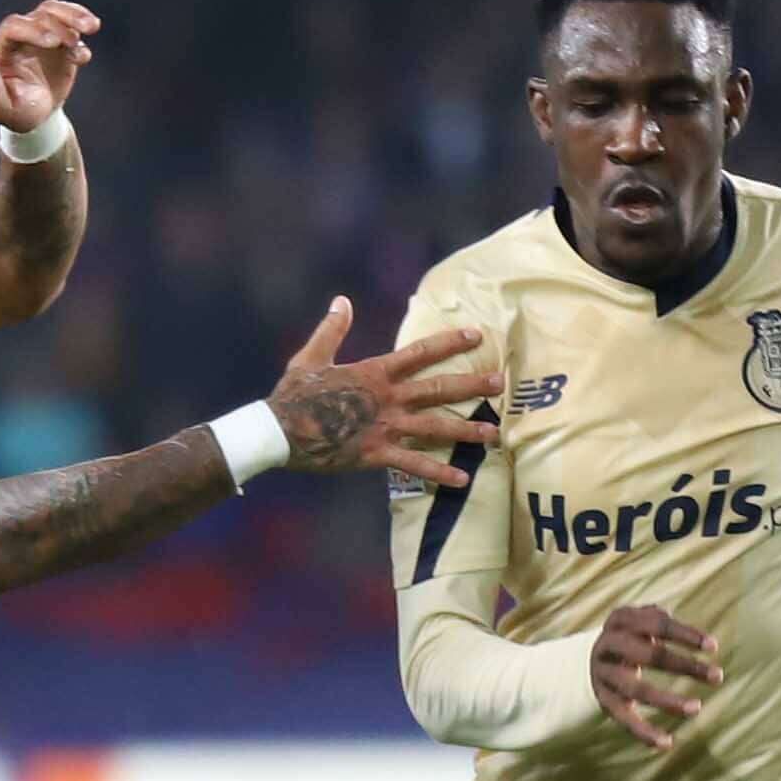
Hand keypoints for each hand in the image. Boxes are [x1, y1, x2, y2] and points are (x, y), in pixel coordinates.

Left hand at [0, 0, 99, 133]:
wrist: (37, 116)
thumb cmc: (14, 112)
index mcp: (3, 48)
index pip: (14, 27)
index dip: (33, 30)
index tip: (53, 42)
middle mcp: (22, 36)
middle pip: (39, 15)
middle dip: (58, 23)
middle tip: (73, 39)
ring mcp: (43, 36)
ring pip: (56, 13)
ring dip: (74, 16)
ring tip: (92, 26)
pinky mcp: (62, 42)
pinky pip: (73, 27)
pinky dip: (82, 31)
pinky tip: (84, 56)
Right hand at [266, 298, 498, 488]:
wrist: (279, 431)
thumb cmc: (294, 394)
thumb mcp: (312, 356)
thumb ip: (333, 328)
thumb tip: (343, 301)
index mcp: (375, 373)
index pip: (420, 353)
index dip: (450, 342)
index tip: (476, 335)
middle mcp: (388, 398)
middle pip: (438, 389)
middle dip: (471, 385)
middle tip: (500, 384)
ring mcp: (385, 427)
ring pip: (435, 428)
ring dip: (466, 430)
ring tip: (494, 434)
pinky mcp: (376, 454)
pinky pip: (414, 465)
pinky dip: (439, 473)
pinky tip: (462, 479)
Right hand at [592, 602, 723, 751]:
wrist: (589, 658)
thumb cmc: (630, 635)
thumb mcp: (639, 619)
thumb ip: (660, 619)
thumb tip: (694, 636)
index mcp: (620, 621)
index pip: (656, 625)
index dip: (685, 635)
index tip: (713, 646)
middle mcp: (608, 646)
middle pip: (649, 656)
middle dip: (685, 666)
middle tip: (718, 677)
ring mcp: (604, 675)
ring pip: (636, 690)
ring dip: (668, 701)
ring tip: (696, 708)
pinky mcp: (604, 701)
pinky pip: (624, 719)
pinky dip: (645, 732)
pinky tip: (667, 743)